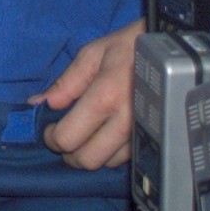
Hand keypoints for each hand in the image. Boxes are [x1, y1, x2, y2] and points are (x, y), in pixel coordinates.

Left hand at [36, 20, 142, 170]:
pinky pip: (126, 158)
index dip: (52, 138)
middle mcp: (125, 122)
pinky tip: (105, 136)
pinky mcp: (155, 139)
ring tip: (86, 135)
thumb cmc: (127, 47)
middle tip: (64, 137)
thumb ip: (65, 83)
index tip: (49, 129)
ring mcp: (143, 134)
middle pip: (88, 160)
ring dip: (91, 153)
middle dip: (69, 153)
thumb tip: (39, 104)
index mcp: (105, 97)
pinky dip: (111, 152)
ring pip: (107, 163)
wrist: (170, 50)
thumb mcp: (91, 55)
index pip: (69, 137)